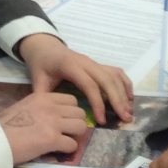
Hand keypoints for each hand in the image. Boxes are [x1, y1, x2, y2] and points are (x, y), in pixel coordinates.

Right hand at [0, 91, 88, 163]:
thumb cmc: (4, 126)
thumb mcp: (24, 107)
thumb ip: (41, 109)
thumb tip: (54, 118)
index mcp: (43, 97)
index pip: (72, 100)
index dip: (71, 112)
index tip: (65, 121)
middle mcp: (51, 107)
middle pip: (80, 113)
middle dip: (76, 124)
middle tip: (67, 133)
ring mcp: (53, 122)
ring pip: (81, 127)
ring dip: (75, 136)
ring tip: (64, 142)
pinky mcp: (52, 139)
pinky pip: (72, 145)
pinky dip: (68, 150)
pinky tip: (57, 151)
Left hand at [18, 33, 132, 124]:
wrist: (45, 46)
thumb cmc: (41, 64)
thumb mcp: (38, 80)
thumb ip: (44, 97)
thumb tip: (50, 118)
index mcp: (71, 66)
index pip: (89, 85)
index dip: (97, 103)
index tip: (101, 121)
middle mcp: (86, 62)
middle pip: (107, 80)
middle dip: (118, 100)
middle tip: (125, 118)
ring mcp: (94, 62)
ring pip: (114, 77)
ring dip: (123, 94)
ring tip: (129, 112)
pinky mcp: (99, 64)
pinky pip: (116, 72)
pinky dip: (125, 84)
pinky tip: (129, 98)